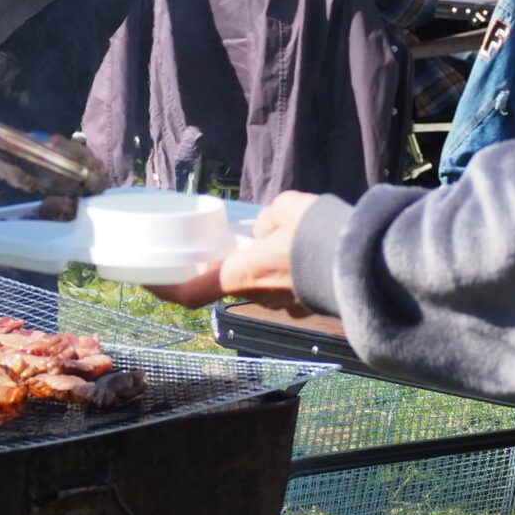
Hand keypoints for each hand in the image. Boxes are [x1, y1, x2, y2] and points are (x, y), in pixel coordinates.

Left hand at [146, 191, 319, 307]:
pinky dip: (288, 272)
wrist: (366, 258)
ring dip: (263, 268)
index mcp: (241, 276)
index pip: (189, 293)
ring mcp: (285, 305)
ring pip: (263, 286)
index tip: (148, 281)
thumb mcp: (283, 210)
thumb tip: (267, 228)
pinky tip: (302, 253)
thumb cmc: (317, 234)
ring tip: (278, 241)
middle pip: (230, 285)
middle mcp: (258, 296)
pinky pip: (290, 287)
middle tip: (227, 246)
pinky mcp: (309, 304)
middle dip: (229, 267)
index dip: (164, 289)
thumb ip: (266, 221)